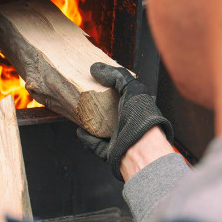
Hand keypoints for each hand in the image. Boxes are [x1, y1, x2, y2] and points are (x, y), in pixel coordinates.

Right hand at [77, 63, 173, 181]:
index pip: (125, 97)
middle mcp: (130, 124)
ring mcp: (120, 140)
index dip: (113, 90)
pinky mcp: (110, 152)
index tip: (99, 83)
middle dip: (100, 106)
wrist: (139, 148)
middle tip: (86, 97)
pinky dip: (86, 138)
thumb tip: (96, 68)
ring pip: (102, 130)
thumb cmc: (142, 119)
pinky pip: (95, 145)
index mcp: (138, 109)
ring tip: (81, 113)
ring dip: (91, 123)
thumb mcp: (133, 88)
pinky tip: (80, 130)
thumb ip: (117, 76)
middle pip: (111, 113)